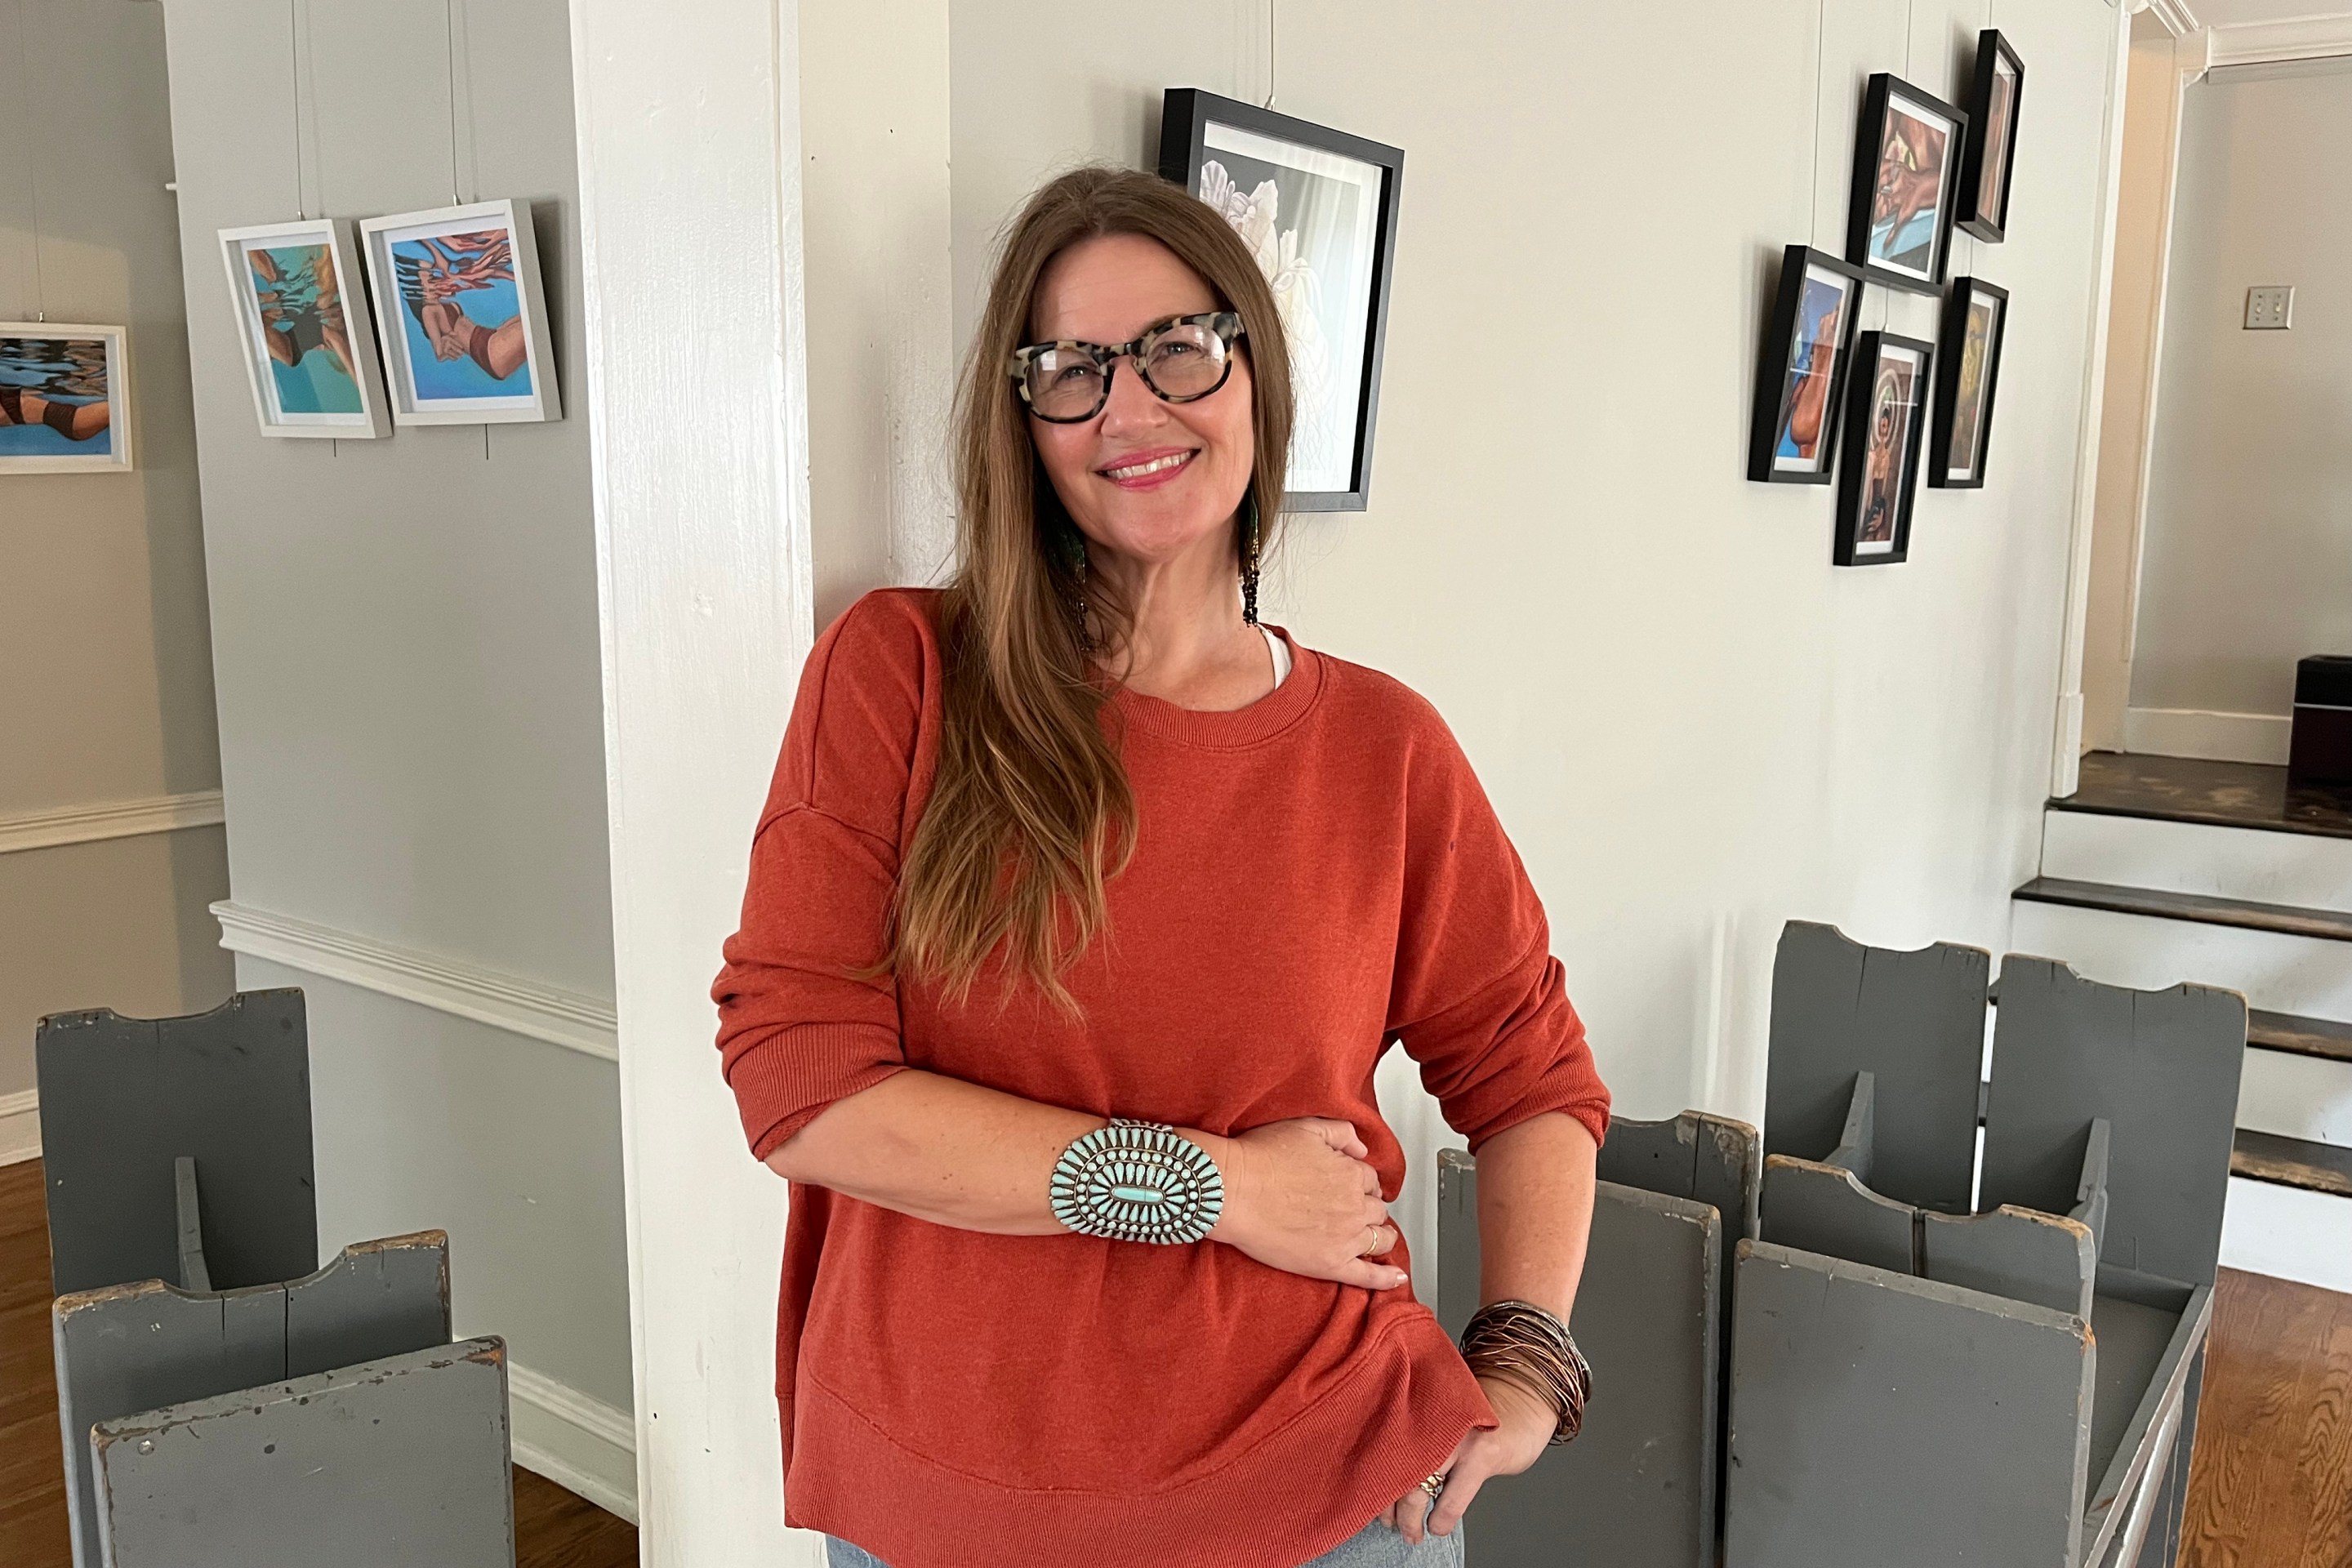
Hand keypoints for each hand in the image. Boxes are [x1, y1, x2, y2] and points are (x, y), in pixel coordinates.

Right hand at [1189, 1118, 1403, 1289]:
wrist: (1232, 1191)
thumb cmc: (1261, 1158)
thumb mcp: (1306, 1128)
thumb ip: (1341, 1133)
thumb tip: (1362, 1148)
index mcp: (1351, 1174)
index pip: (1368, 1180)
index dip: (1358, 1183)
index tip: (1348, 1187)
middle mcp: (1354, 1206)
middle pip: (1376, 1209)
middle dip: (1368, 1208)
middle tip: (1351, 1210)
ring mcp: (1345, 1238)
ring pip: (1379, 1239)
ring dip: (1379, 1236)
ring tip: (1372, 1238)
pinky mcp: (1330, 1264)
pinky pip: (1368, 1275)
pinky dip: (1385, 1278)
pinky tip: (1394, 1278)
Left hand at [1377, 1376, 1553, 1543]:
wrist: (1525, 1393)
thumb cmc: (1481, 1406)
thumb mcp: (1442, 1412)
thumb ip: (1417, 1432)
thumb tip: (1389, 1472)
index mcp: (1416, 1407)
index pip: (1379, 1446)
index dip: (1368, 1477)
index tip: (1363, 1496)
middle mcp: (1431, 1420)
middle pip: (1392, 1469)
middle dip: (1384, 1504)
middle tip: (1386, 1522)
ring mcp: (1457, 1437)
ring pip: (1416, 1488)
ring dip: (1409, 1518)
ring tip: (1411, 1532)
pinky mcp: (1482, 1455)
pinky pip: (1452, 1499)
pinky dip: (1442, 1518)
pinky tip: (1438, 1526)